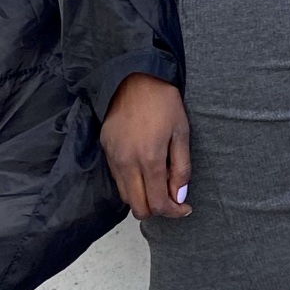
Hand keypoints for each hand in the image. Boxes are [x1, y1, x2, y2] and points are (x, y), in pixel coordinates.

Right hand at [100, 72, 191, 219]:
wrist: (132, 78)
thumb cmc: (162, 101)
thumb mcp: (181, 131)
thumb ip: (181, 167)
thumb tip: (179, 196)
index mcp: (150, 159)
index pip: (159, 202)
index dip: (174, 211)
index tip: (184, 207)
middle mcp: (127, 163)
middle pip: (139, 207)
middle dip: (157, 210)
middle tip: (171, 198)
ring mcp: (114, 158)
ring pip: (126, 196)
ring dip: (143, 198)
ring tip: (159, 183)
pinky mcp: (105, 150)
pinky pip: (117, 179)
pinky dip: (132, 185)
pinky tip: (144, 171)